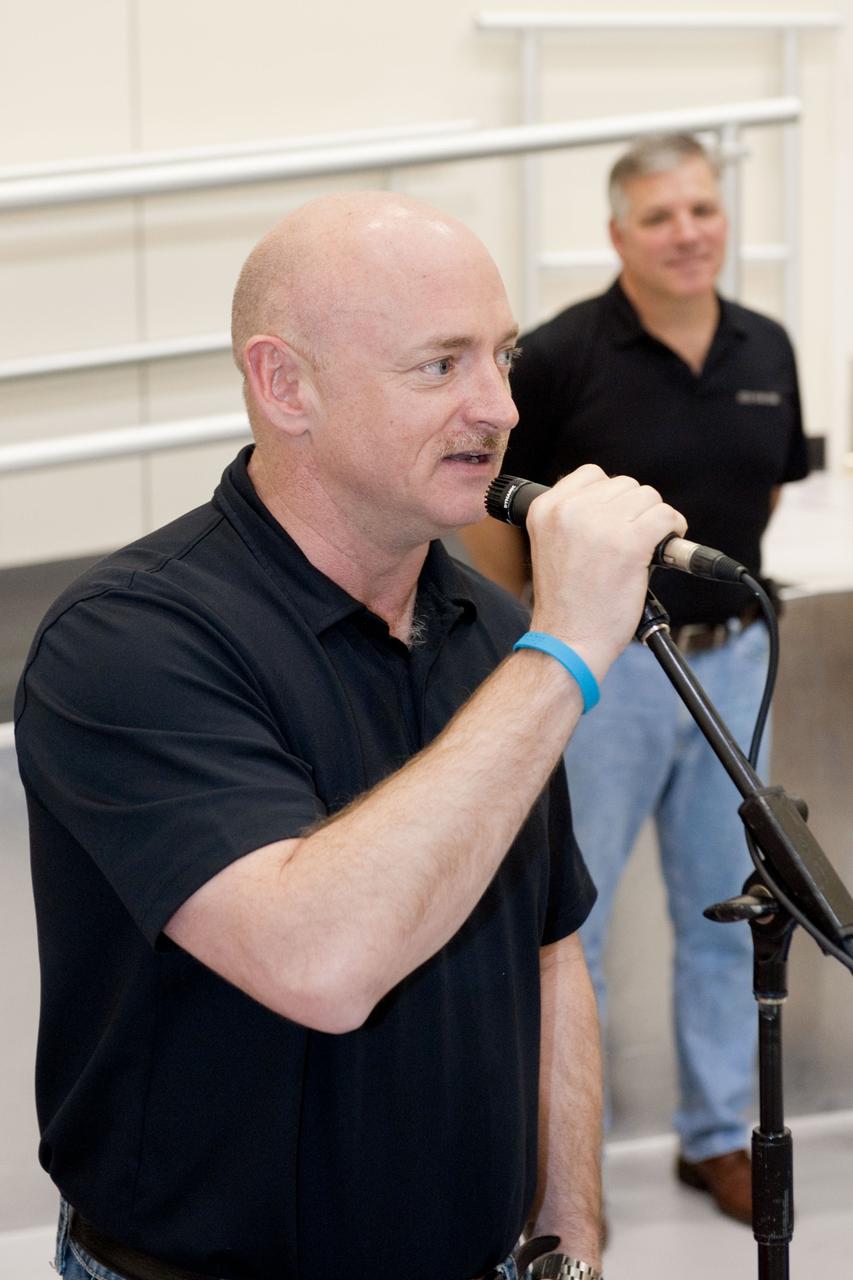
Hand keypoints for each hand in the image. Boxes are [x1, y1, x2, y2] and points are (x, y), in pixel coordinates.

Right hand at [527, 464, 685, 678]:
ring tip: (644, 547)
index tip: (614, 520)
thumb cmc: (566, 601)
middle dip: (633, 511)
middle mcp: (569, 510)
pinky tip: (664, 547)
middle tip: (628, 541)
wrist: (568, 640)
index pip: (592, 475)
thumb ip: (575, 515)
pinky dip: (673, 529)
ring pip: (648, 497)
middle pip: (624, 484)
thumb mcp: (552, 544)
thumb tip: (616, 496)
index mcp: (544, 508)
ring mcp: (600, 525)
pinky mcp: (630, 543)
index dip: (610, 498)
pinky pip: (666, 516)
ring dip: (653, 520)